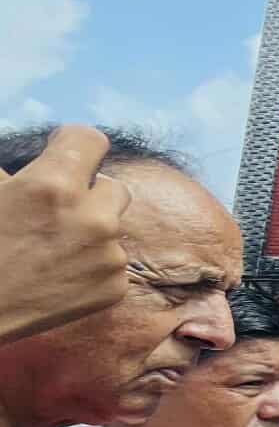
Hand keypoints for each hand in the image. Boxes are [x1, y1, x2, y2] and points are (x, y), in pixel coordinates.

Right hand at [0, 125, 134, 344]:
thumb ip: (16, 175)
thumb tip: (28, 162)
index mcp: (52, 185)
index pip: (90, 140)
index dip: (73, 145)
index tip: (63, 152)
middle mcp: (91, 217)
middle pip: (113, 187)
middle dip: (88, 195)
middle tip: (56, 213)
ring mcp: (108, 255)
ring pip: (113, 228)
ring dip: (89, 233)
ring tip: (49, 250)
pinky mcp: (114, 287)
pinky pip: (112, 263)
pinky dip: (91, 268)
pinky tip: (57, 276)